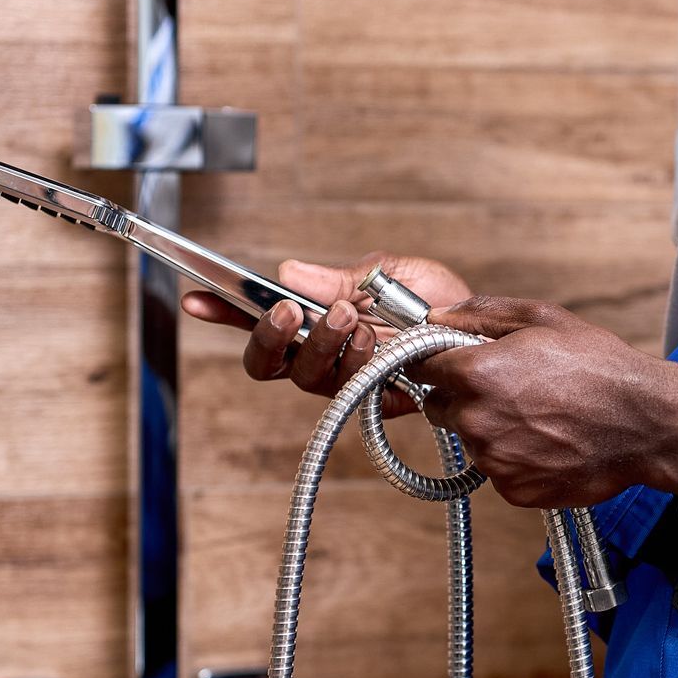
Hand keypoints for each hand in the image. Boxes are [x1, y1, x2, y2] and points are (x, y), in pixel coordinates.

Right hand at [180, 253, 470, 416]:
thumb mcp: (388, 274)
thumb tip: (288, 275)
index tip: (195, 297)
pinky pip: (350, 390)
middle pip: (265, 364)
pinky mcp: (375, 404)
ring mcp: (344, 383)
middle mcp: (320, 358)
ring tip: (349, 314)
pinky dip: (357, 360)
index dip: (222, 313)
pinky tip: (372, 339)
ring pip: (304, 378)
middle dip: (268, 336)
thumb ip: (340, 277)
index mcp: (313, 322)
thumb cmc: (434, 301)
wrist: (482, 332)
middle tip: (289, 310)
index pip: (255, 321)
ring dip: (321, 343)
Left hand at [412, 297, 677, 508]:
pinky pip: (497, 471)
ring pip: (471, 441)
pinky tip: (549, 442)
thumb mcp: (542, 319)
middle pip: (440, 409)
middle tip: (510, 390)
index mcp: (476, 373)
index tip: (450, 363)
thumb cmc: (598, 366)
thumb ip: (480, 314)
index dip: (435, 363)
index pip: (420, 369)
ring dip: (492, 429)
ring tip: (540, 416)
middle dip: (462, 397)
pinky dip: (515, 459)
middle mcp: (476, 420)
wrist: (645, 424)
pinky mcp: (512, 489)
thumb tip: (436, 315)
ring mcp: (493, 460)